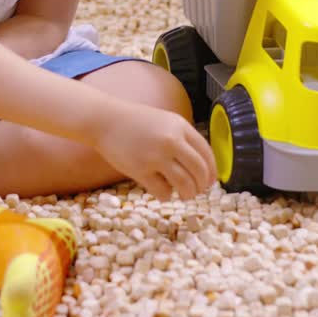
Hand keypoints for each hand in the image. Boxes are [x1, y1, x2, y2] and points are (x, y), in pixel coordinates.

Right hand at [93, 101, 216, 200]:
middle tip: (197, 191)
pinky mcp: (140, 170)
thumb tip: (202, 166)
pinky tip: (162, 191)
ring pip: (185, 184)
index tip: (210, 181)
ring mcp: (155, 156)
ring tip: (184, 195)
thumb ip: (183, 138)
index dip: (212, 171)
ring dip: (188, 194)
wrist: (105, 120)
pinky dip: (166, 195)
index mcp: (180, 126)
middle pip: (199, 171)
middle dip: (202, 186)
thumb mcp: (165, 121)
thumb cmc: (136, 122)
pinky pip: (163, 192)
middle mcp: (171, 140)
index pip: (207, 153)